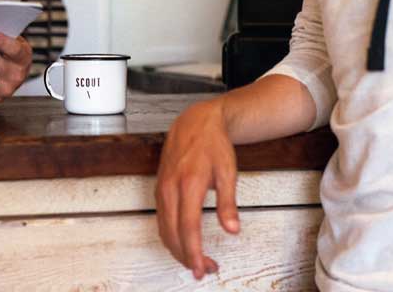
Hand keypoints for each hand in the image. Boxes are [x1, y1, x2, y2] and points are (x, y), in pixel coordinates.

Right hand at [155, 99, 239, 279]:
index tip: (203, 268)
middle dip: (186, 256)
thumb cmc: (212, 144)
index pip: (188, 228)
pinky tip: (181, 241)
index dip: (194, 252)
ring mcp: (162, 188)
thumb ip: (228, 203)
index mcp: (189, 184)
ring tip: (195, 260)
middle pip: (172, 233)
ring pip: (164, 228)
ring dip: (177, 248)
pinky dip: (170, 235)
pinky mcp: (159, 188)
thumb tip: (232, 229)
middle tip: (203, 269)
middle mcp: (170, 188)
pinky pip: (161, 219)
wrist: (195, 122)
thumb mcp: (228, 172)